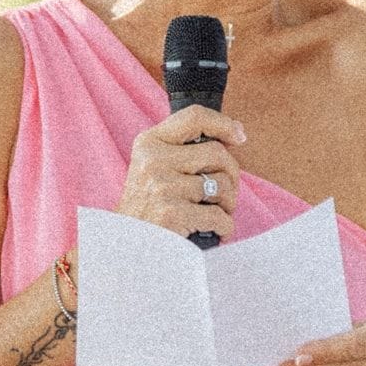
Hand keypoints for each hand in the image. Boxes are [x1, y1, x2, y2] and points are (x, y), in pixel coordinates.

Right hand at [119, 105, 245, 241]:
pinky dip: (224, 227)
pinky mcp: (172, 214)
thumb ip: (184, 149)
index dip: (223, 123)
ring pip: (223, 185)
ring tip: (214, 213)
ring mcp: (162, 186)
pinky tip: (214, 231)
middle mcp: (154, 160)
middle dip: (231, 175)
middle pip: (218, 153)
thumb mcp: (153, 168)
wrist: (126, 248)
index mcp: (149, 142)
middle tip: (224, 194)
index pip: (195, 116)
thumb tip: (235, 133)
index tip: (239, 136)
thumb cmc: (148, 208)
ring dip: (228, 204)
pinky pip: (219, 215)